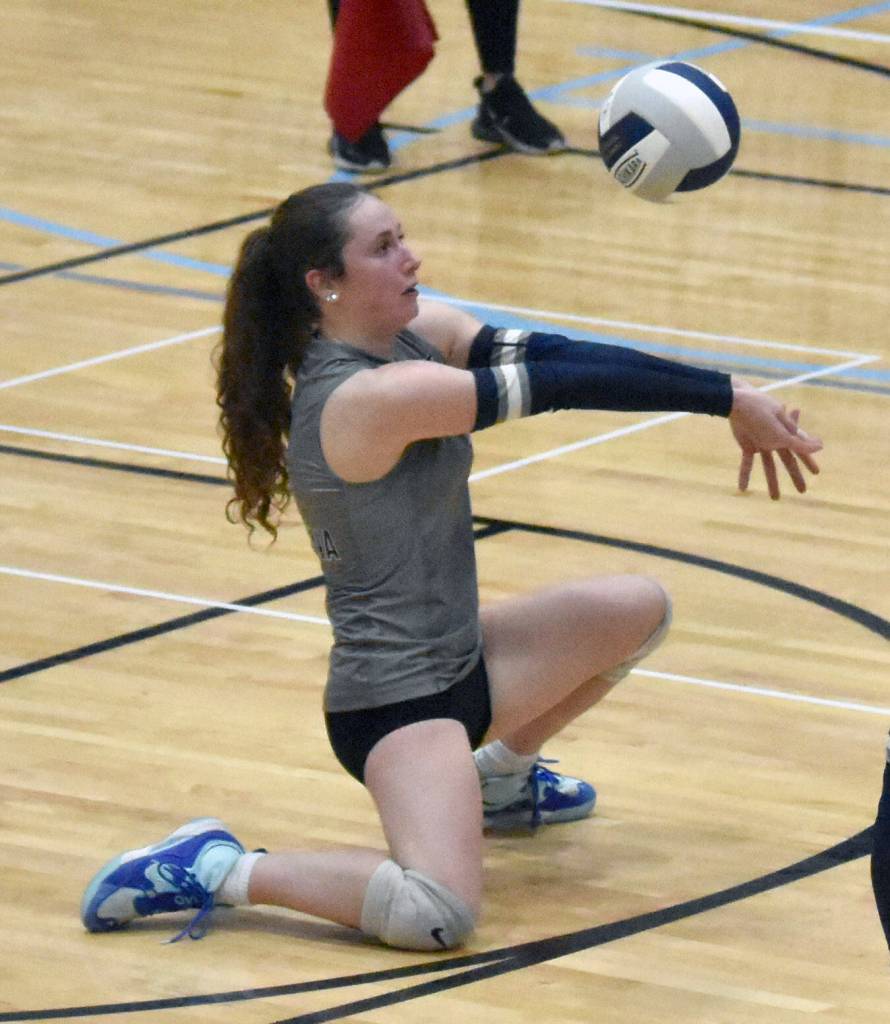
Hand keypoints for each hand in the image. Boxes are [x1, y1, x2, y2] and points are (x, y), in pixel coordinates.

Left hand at [729, 382, 821, 499]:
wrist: (737, 402)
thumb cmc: (762, 414)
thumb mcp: (782, 431)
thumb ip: (800, 442)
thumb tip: (821, 446)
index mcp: (787, 434)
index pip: (801, 451)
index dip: (809, 462)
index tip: (817, 473)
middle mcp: (776, 440)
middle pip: (787, 462)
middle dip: (795, 476)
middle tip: (803, 492)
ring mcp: (761, 443)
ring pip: (768, 466)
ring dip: (772, 482)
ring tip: (775, 498)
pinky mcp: (747, 445)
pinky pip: (746, 463)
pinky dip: (745, 475)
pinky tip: (743, 489)